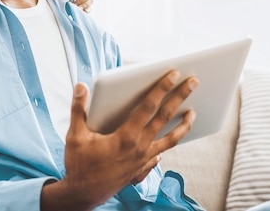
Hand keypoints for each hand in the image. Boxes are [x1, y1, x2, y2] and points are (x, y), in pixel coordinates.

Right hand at [40, 70, 197, 210]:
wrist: (83, 195)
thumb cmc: (79, 164)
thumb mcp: (75, 135)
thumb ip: (78, 109)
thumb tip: (81, 87)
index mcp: (125, 136)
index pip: (148, 106)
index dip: (162, 88)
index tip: (174, 74)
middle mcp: (139, 147)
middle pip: (165, 118)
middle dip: (180, 97)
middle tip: (194, 82)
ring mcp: (143, 160)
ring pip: (170, 139)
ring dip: (183, 125)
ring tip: (193, 114)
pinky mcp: (141, 170)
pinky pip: (159, 155)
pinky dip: (166, 145)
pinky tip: (167, 141)